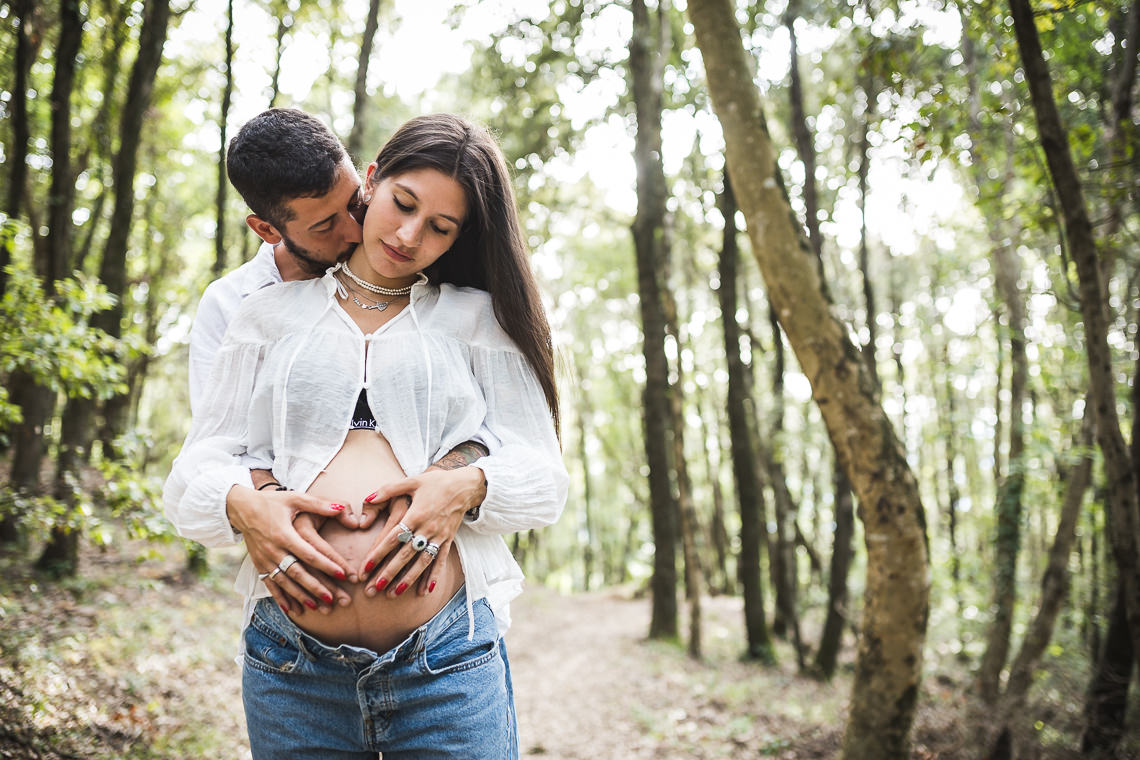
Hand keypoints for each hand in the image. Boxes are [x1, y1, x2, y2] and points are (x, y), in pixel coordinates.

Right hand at [226, 485, 355, 613]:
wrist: (241, 507)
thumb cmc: (272, 502)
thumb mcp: (295, 498)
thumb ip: (319, 504)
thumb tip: (342, 508)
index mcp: (284, 534)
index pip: (309, 554)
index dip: (326, 565)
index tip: (342, 575)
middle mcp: (273, 550)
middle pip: (297, 573)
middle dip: (315, 587)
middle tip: (333, 600)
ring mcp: (264, 559)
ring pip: (285, 582)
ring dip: (300, 596)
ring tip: (317, 608)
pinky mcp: (258, 565)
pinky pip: (270, 584)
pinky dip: (281, 598)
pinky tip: (292, 610)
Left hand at [357, 466, 485, 597]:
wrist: (466, 486)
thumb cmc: (437, 482)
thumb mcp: (412, 481)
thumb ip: (389, 489)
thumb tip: (368, 497)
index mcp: (416, 514)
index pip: (392, 538)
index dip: (378, 554)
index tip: (366, 568)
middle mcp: (427, 528)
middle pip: (405, 554)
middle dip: (389, 573)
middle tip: (375, 588)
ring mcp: (439, 536)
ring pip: (421, 562)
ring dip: (408, 579)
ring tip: (394, 593)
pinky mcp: (448, 540)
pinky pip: (440, 561)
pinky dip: (433, 576)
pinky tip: (425, 591)